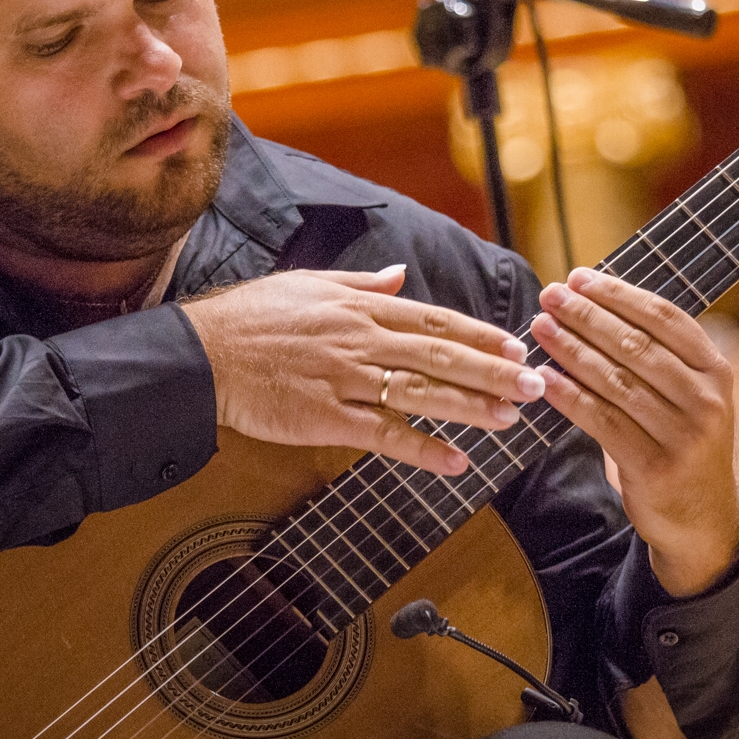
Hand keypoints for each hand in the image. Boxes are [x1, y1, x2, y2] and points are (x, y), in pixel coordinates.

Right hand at [181, 266, 544, 475]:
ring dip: (471, 407)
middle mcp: (361, 340)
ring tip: (511, 419)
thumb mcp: (310, 284)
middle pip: (439, 356)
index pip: (433, 319)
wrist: (203, 353)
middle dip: (492, 371)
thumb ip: (361, 285)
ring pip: (421, 393)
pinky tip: (455, 462)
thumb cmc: (253, 317)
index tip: (515, 345)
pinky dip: (422, 449)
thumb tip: (399, 276)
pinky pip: (383, 435)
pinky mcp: (326, 418)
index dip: (479, 333)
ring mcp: (345, 380)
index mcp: (361, 309)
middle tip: (535, 385)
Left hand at [530, 267, 738, 596]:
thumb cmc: (681, 441)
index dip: (618, 294)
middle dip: (587, 316)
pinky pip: (602, 421)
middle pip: (636, 345)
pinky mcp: (655, 466)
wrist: (703, 518)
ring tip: (539, 327)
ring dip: (571, 349)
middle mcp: (706, 399)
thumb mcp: (689, 394)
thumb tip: (595, 302)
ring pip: (616, 380)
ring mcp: (684, 435)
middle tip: (550, 295)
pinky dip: (569, 396)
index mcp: (716, 370)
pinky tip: (544, 378)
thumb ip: (657, 354)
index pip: (664, 318)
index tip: (577, 277)